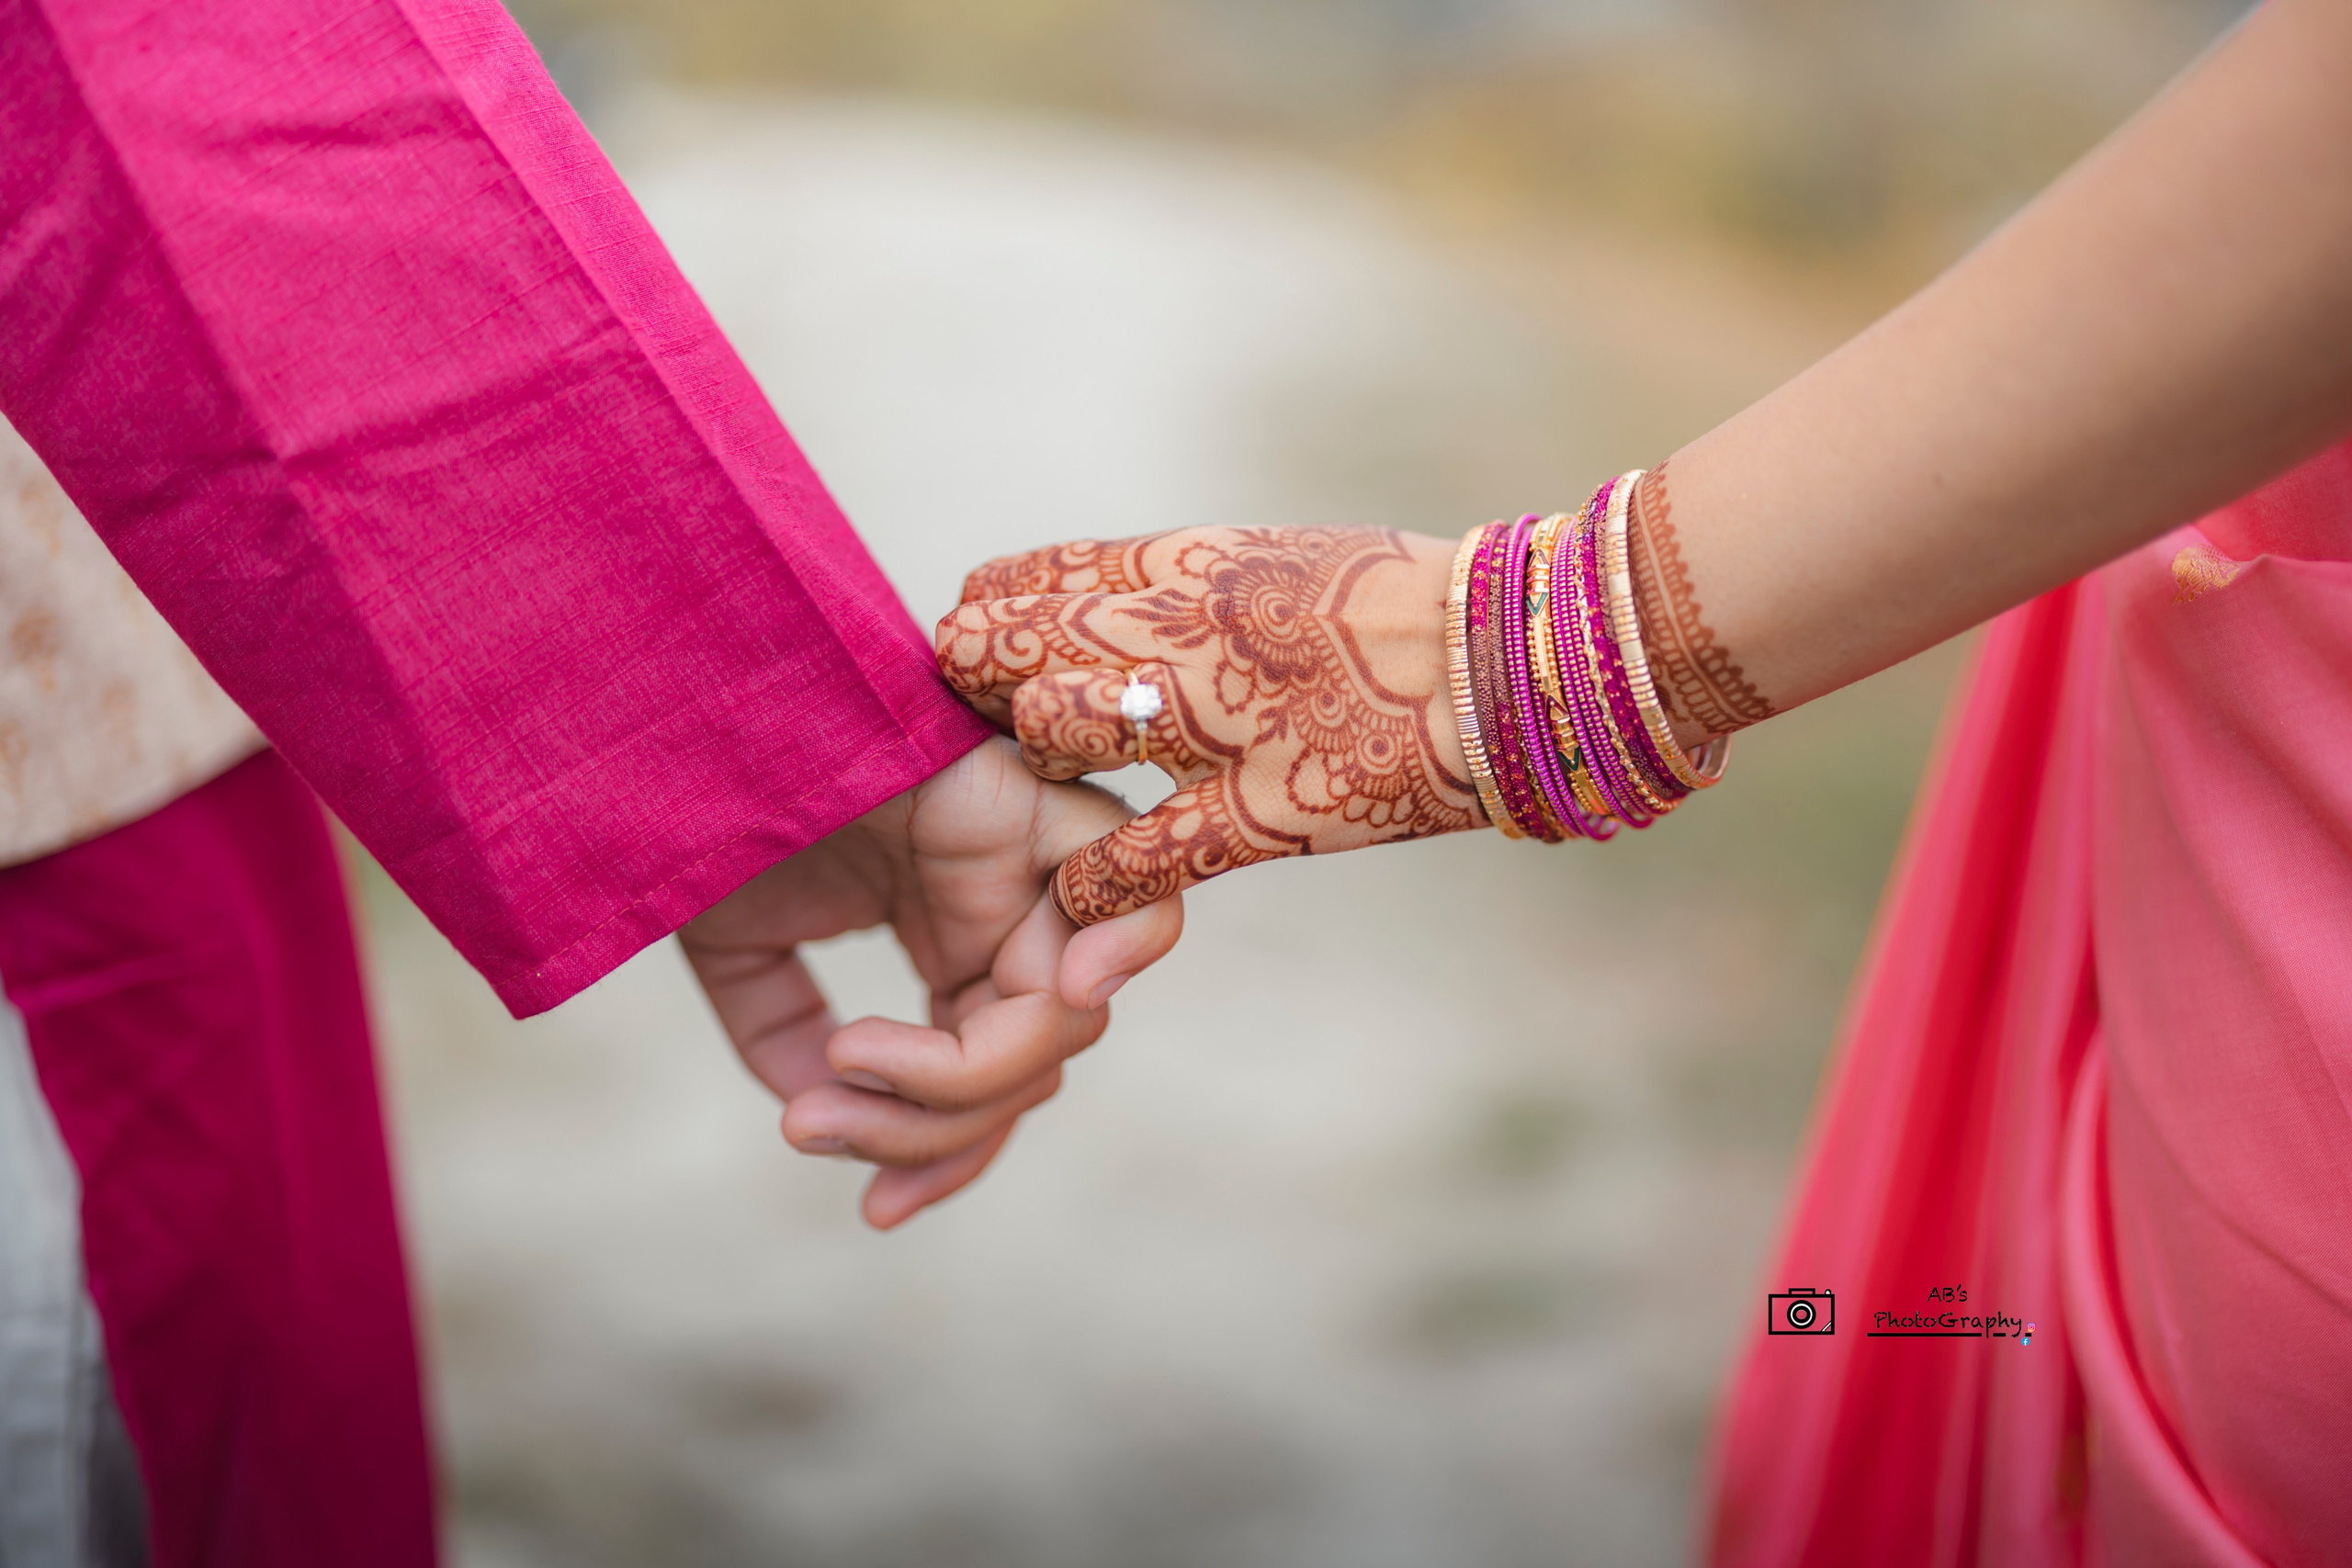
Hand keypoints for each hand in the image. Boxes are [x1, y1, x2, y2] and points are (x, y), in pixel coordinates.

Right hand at [678, 737, 1181, 1228]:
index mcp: (945, 934)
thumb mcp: (740, 945)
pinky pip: (1136, 897)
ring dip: (965, 1082)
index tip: (871, 1216)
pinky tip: (1035, 1007)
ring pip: (1071, 1017)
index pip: (989, 1076)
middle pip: (1033, 1068)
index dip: (944, 1158)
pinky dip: (1109, 966)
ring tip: (846, 1062)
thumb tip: (826, 1117)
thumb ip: (786, 1036)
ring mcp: (1027, 857)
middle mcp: (1001, 904)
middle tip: (818, 1129)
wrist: (677, 701)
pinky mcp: (1041, 802)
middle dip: (934, 1134)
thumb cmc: (708, 795)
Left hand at [935, 527, 1480, 923]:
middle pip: (1024, 642)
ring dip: (1038, 753)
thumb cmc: (1393, 608)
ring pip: (1067, 724)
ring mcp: (1231, 720)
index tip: (976, 640)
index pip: (1041, 575)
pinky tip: (1076, 893)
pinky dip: (1100, 882)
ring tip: (1043, 773)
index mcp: (1197, 564)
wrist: (1510, 658)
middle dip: (979, 677)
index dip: (991, 613)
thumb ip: (1180, 587)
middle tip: (972, 708)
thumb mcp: (1275, 562)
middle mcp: (1196, 629)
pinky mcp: (1274, 809)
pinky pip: (1152, 851)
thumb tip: (1088, 604)